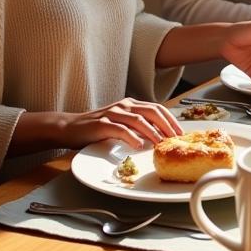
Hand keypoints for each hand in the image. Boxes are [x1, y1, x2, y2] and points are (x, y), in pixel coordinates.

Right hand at [13, 98, 181, 155]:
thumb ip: (138, 126)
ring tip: (161, 143)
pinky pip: (120, 129)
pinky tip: (139, 145)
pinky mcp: (101, 124)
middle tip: (175, 138)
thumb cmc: (97, 129)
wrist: (70, 128)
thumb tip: (160, 137)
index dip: (171, 120)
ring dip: (153, 132)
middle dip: (167, 125)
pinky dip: (132, 137)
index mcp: (131, 104)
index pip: (157, 108)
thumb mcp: (121, 124)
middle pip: (152, 112)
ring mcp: (113, 113)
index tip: (180, 132)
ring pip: (138, 120)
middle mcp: (124, 105)